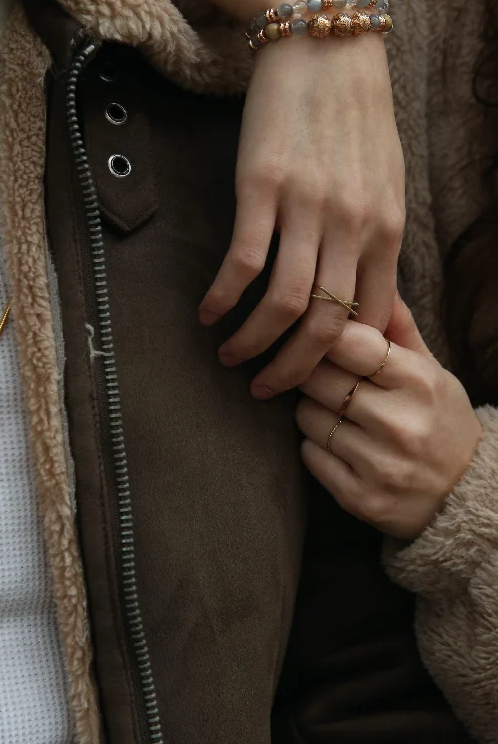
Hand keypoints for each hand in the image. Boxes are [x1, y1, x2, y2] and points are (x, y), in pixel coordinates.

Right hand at [199, 35, 404, 399]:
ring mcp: (306, 209)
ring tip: (230, 358)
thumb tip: (360, 299)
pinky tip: (206, 313)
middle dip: (293, 372)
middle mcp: (350, 227)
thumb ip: (375, 243)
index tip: (313, 379)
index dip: (339, 362)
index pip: (368, 322)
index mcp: (385, 230)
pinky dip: (222, 298)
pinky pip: (242, 263)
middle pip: (325, 328)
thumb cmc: (355, 119)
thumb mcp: (384, 185)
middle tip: (266, 390)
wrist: (327, 48)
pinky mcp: (262, 189)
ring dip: (252, 344)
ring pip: (282, 305)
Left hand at [295, 296, 481, 539]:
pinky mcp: (359, 498)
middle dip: (312, 372)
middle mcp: (399, 423)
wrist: (468, 496)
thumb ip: (397, 327)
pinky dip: (314, 448)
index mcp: (418, 382)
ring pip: (305, 416)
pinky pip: (307, 455)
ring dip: (310, 411)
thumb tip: (370, 275)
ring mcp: (379, 464)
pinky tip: (340, 447)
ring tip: (338, 414)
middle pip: (316, 377)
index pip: (346, 341)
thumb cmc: (438, 418)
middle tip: (324, 377)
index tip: (317, 335)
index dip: (324, 335)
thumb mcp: (431, 369)